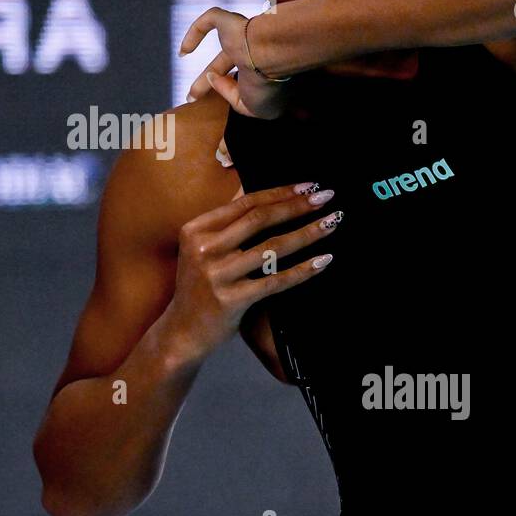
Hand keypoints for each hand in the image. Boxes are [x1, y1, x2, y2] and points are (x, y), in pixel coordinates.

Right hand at [161, 181, 341, 358]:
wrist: (182, 332)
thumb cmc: (198, 287)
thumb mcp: (201, 248)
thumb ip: (225, 220)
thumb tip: (248, 183)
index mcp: (196, 229)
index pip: (245, 203)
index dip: (280, 192)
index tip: (308, 185)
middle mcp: (203, 249)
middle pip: (259, 220)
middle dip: (297, 206)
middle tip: (327, 196)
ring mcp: (216, 275)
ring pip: (271, 248)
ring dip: (307, 233)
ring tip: (332, 223)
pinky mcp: (231, 300)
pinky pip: (275, 281)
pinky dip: (303, 270)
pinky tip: (323, 260)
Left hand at [179, 7, 290, 119]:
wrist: (273, 55)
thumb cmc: (268, 85)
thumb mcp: (256, 109)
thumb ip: (235, 100)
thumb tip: (214, 80)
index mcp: (267, 72)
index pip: (248, 81)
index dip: (233, 93)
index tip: (222, 106)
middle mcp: (257, 53)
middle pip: (227, 67)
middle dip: (209, 84)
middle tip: (192, 98)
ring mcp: (244, 36)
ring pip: (222, 49)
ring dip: (203, 73)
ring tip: (188, 89)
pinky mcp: (231, 21)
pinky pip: (211, 19)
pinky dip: (194, 32)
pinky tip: (182, 52)